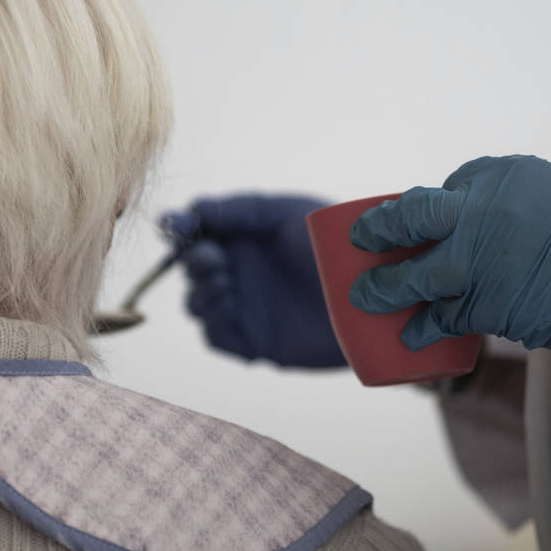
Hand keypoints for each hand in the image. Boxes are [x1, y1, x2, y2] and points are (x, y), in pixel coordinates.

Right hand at [162, 194, 345, 367]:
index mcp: (240, 237)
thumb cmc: (336, 243)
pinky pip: (216, 336)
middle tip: (212, 256)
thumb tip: (188, 211)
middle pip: (190, 268)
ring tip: (224, 280)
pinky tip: (228, 303)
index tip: (174, 225)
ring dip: (200, 290)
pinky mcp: (254, 341)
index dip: (177, 227)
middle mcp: (237, 271)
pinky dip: (212, 321)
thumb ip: (237, 209)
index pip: (194, 232)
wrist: (376, 290)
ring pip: (196, 304)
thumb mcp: (285, 213)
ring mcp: (244, 307)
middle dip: (192, 259)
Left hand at [349, 155, 550, 354]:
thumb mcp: (520, 178)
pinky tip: (413, 340)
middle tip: (358, 285)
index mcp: (483, 195)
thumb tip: (425, 203)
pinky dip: (430, 333)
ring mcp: (491, 277)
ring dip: (394, 304)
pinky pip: (455, 324)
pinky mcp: (503, 313)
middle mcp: (482, 234)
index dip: (380, 224)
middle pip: (412, 257)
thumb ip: (470, 186)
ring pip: (427, 295)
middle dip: (379, 274)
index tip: (361, 235)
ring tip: (369, 307)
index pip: (415, 209)